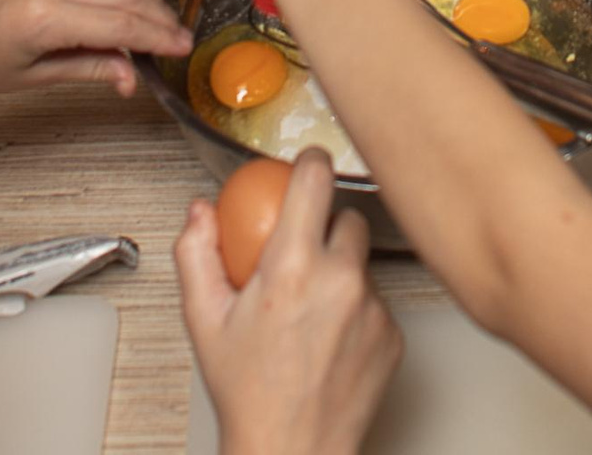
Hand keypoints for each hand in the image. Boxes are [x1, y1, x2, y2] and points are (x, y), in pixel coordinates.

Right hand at [177, 149, 399, 454]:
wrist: (292, 449)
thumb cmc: (247, 392)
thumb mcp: (204, 321)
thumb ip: (196, 254)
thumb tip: (200, 211)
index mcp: (292, 268)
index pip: (315, 180)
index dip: (311, 163)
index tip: (308, 164)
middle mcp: (341, 281)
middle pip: (348, 217)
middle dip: (325, 228)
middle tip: (300, 257)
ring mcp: (375, 308)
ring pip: (364, 262)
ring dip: (343, 271)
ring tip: (310, 311)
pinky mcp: (395, 334)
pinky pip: (379, 300)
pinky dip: (358, 308)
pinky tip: (331, 338)